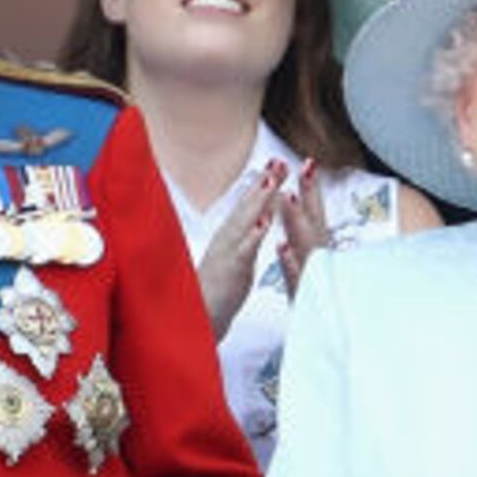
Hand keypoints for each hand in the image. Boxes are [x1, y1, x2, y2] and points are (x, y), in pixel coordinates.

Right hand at [188, 162, 284, 335]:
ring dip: (259, 200)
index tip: (277, 163)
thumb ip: (246, 235)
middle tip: (279, 161)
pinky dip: (253, 236)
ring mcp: (228, 252)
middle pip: (248, 206)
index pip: (250, 205)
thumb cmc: (218, 288)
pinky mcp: (231, 270)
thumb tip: (258, 217)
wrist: (198, 315)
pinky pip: (243, 251)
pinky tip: (263, 223)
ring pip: (245, 221)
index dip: (263, 184)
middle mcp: (229, 238)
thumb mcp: (236, 256)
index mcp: (233, 235)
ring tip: (272, 181)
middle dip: (263, 183)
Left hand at [270, 168, 330, 294]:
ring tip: (288, 198)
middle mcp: (321, 259)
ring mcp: (316, 275)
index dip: (312, 189)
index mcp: (321, 251)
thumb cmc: (322, 302)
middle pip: (314, 222)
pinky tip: (283, 247)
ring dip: (297, 220)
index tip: (307, 163)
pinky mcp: (309, 294)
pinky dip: (292, 261)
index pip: (316, 214)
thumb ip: (308, 249)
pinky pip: (299, 276)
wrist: (332, 336)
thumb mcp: (316, 273)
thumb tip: (295, 231)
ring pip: (306, 244)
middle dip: (308, 194)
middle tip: (303, 168)